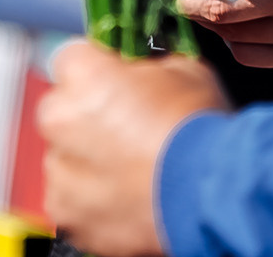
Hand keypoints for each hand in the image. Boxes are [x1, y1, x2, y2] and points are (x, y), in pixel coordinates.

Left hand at [38, 43, 228, 256]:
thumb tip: (143, 68)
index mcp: (86, 77)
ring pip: (64, 156)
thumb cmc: (201, 134)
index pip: (71, 59)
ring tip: (132, 169)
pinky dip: (90, 198)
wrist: (211, 198)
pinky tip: (125, 196)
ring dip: (87, 159)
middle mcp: (61, 121)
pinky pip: (69, 198)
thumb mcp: (185, 70)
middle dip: (86, 116)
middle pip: (61, 109)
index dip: (97, 70)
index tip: (114, 82)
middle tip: (127, 129)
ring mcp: (61, 171)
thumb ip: (147, 65)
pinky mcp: (66, 214)